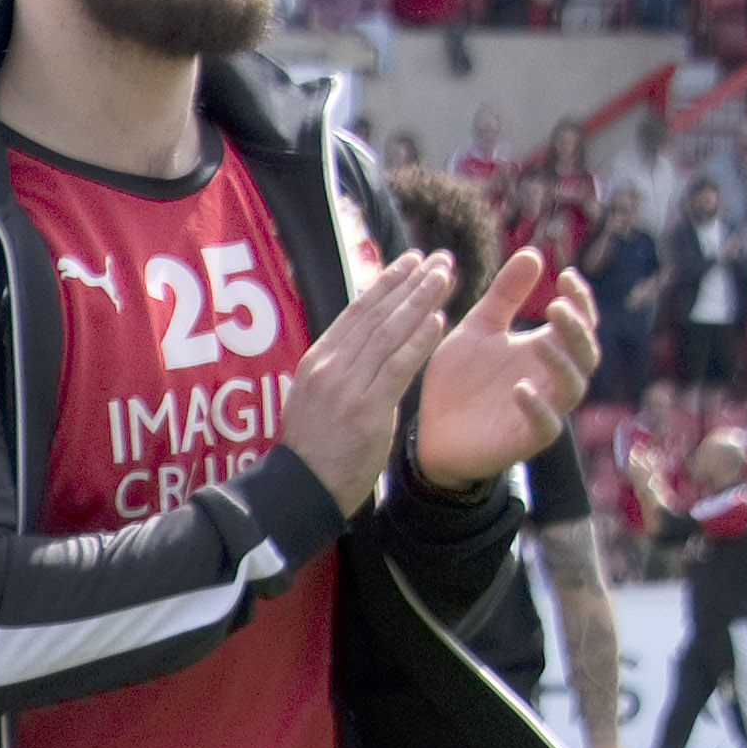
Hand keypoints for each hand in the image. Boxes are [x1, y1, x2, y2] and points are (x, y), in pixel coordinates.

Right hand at [266, 245, 457, 519]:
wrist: (302, 488)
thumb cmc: (314, 448)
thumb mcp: (316, 398)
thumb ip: (340, 370)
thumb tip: (364, 342)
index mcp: (316, 362)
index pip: (355, 312)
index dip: (385, 283)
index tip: (408, 261)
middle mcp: (329, 368)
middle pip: (375, 315)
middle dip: (409, 283)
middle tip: (437, 258)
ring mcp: (347, 387)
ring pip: (388, 333)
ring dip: (420, 301)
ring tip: (444, 277)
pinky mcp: (367, 409)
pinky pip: (398, 367)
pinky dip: (419, 341)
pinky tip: (440, 319)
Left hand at [410, 248, 595, 492]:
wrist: (430, 433)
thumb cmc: (460, 380)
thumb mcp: (479, 330)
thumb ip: (504, 296)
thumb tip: (534, 252)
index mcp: (546, 349)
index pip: (579, 322)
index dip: (579, 299)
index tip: (565, 275)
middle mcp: (553, 378)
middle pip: (584, 352)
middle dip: (575, 329)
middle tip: (556, 306)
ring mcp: (545, 410)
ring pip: (571, 387)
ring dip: (560, 363)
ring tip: (540, 341)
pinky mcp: (527, 439)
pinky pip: (546, 425)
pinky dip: (537, 407)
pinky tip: (520, 389)